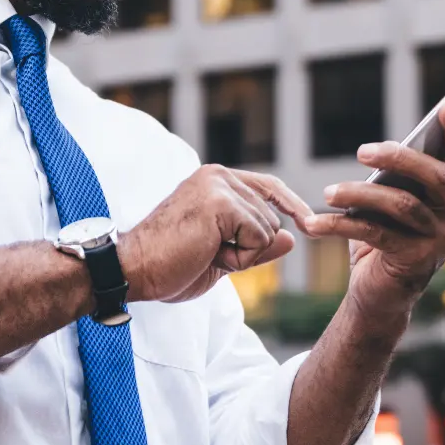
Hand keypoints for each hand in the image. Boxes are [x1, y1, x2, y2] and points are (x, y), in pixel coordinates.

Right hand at [119, 165, 308, 303]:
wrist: (134, 269)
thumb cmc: (170, 264)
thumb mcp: (222, 257)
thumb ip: (255, 245)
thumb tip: (290, 238)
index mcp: (215, 181)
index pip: (268, 187)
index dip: (291, 205)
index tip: (310, 222)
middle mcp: (218, 176)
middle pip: (271, 216)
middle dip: (249, 248)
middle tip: (208, 254)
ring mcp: (219, 186)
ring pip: (267, 228)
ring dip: (243, 254)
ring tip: (204, 253)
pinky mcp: (221, 203)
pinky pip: (259, 237)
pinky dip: (241, 257)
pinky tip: (208, 254)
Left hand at [301, 104, 444, 303]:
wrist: (380, 295)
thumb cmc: (387, 238)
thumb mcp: (395, 204)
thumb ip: (400, 179)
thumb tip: (383, 152)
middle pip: (435, 177)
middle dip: (398, 158)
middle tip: (363, 151)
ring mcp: (441, 242)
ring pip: (402, 204)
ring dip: (359, 194)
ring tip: (328, 192)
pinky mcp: (416, 261)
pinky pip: (375, 233)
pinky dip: (339, 225)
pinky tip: (314, 223)